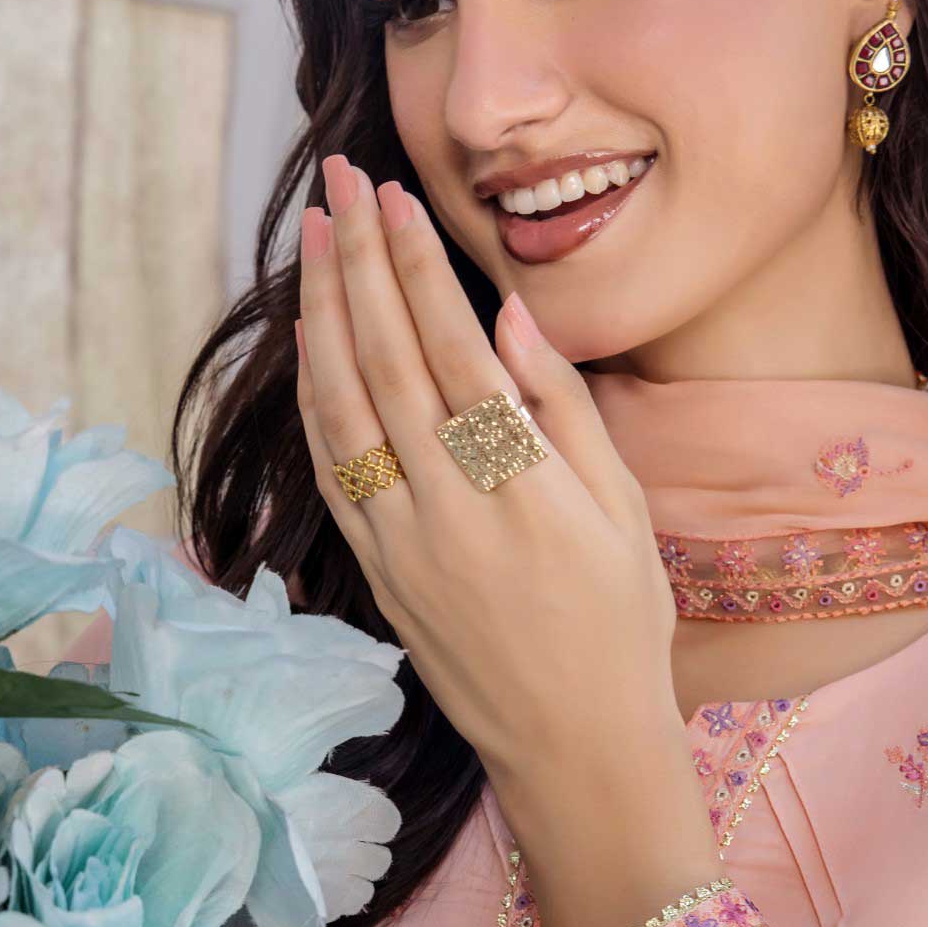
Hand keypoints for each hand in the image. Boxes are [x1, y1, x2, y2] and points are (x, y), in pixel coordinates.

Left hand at [295, 157, 722, 926]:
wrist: (574, 743)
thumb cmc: (619, 623)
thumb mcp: (622, 508)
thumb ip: (564, 406)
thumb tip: (508, 312)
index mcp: (520, 477)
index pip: (448, 340)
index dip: (413, 262)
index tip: (392, 196)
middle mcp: (446, 500)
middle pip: (383, 355)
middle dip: (357, 260)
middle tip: (335, 183)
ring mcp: (398, 538)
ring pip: (341, 404)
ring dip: (320, 314)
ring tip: (312, 240)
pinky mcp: (373, 571)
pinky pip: (329, 468)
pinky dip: (311, 398)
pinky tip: (305, 346)